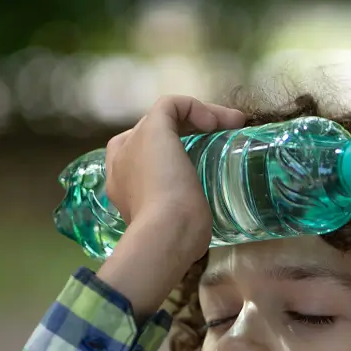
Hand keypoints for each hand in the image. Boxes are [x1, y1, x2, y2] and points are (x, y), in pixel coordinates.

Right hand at [97, 96, 247, 320]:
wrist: (164, 236)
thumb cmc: (173, 243)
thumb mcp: (175, 231)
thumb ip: (177, 226)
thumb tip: (195, 245)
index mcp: (120, 184)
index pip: (142, 159)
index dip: (173, 156)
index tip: (205, 165)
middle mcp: (120, 159)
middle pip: (152, 136)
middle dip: (186, 134)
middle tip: (220, 144)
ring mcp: (133, 143)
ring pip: (165, 117)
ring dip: (200, 118)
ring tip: (230, 128)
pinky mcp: (153, 131)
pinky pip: (172, 104)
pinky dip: (198, 107)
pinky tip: (223, 124)